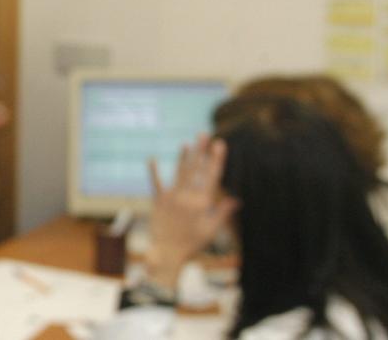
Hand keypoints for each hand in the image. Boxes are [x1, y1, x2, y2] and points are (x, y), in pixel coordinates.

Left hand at [144, 134, 237, 289]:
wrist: (168, 253)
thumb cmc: (193, 244)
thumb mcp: (211, 229)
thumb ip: (222, 212)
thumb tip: (236, 200)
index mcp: (201, 203)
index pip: (211, 176)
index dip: (216, 159)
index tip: (220, 144)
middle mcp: (187, 196)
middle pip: (195, 169)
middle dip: (201, 151)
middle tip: (205, 134)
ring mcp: (171, 197)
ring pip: (179, 173)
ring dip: (183, 157)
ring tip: (187, 143)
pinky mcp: (158, 201)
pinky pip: (156, 183)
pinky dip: (153, 171)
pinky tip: (151, 158)